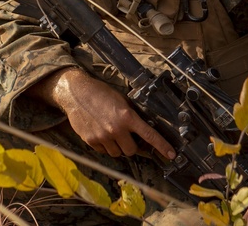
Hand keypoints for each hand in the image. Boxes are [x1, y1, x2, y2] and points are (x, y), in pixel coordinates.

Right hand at [32, 67, 175, 159]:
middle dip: (131, 146)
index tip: (171, 155)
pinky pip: (103, 151)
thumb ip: (131, 115)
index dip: (162, 146)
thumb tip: (142, 129)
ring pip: (117, 153)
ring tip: (111, 133)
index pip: (149, 135)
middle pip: (131, 151)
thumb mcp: (121, 100)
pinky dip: (104, 146)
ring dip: (117, 147)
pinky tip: (101, 133)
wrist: (76, 92)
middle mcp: (116, 129)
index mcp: (127, 116)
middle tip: (127, 137)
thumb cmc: (100, 93)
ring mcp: (102, 136)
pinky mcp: (91, 140)